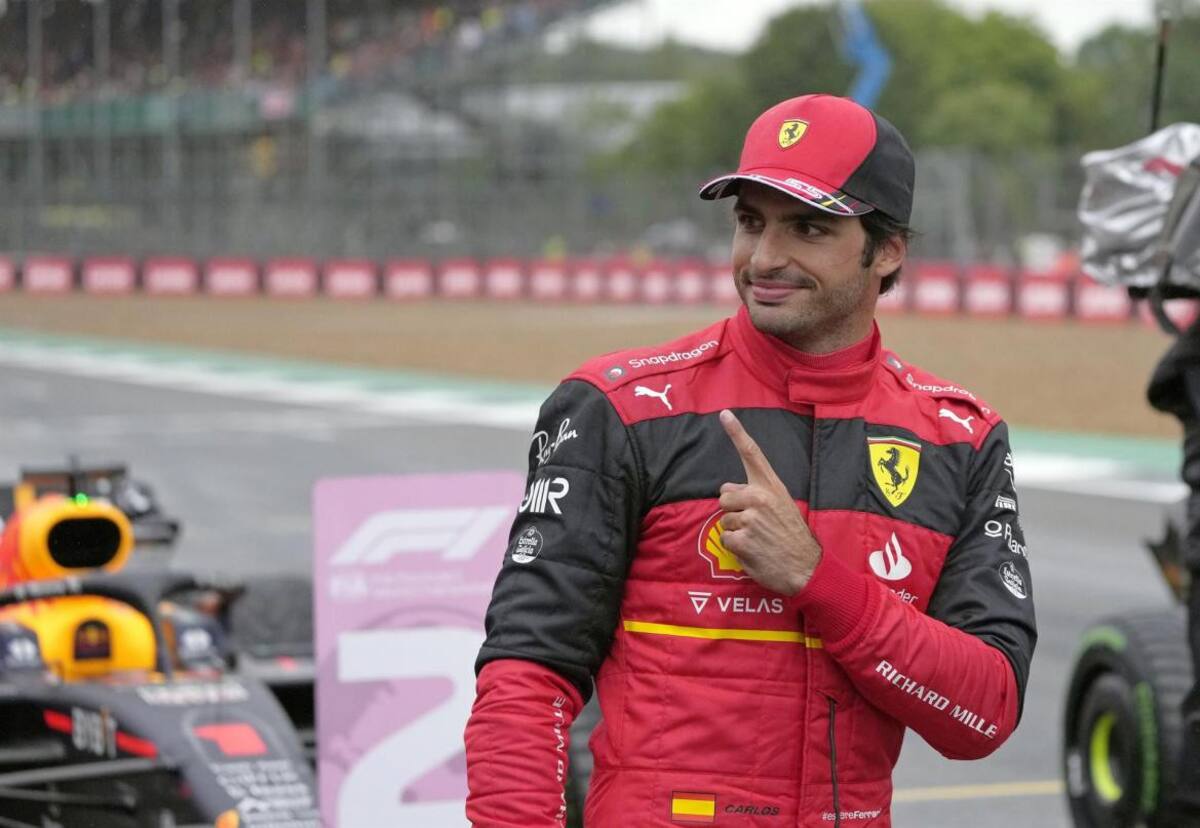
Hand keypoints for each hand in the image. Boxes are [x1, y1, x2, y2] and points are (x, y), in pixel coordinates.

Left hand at [718, 409, 821, 595]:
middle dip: (733, 510)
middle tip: (754, 525)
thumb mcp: (782, 508)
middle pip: (725, 496)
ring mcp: (750, 519)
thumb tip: (728, 487)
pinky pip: (725, 539)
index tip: (724, 414)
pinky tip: (753, 551)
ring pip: (724, 519)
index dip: (737, 433)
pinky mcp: (742, 540)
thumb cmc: (792, 538)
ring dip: (735, 531)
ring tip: (757, 539)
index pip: (752, 454)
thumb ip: (757, 493)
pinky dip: (735, 547)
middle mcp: (760, 499)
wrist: (806, 569)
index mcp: (772, 488)